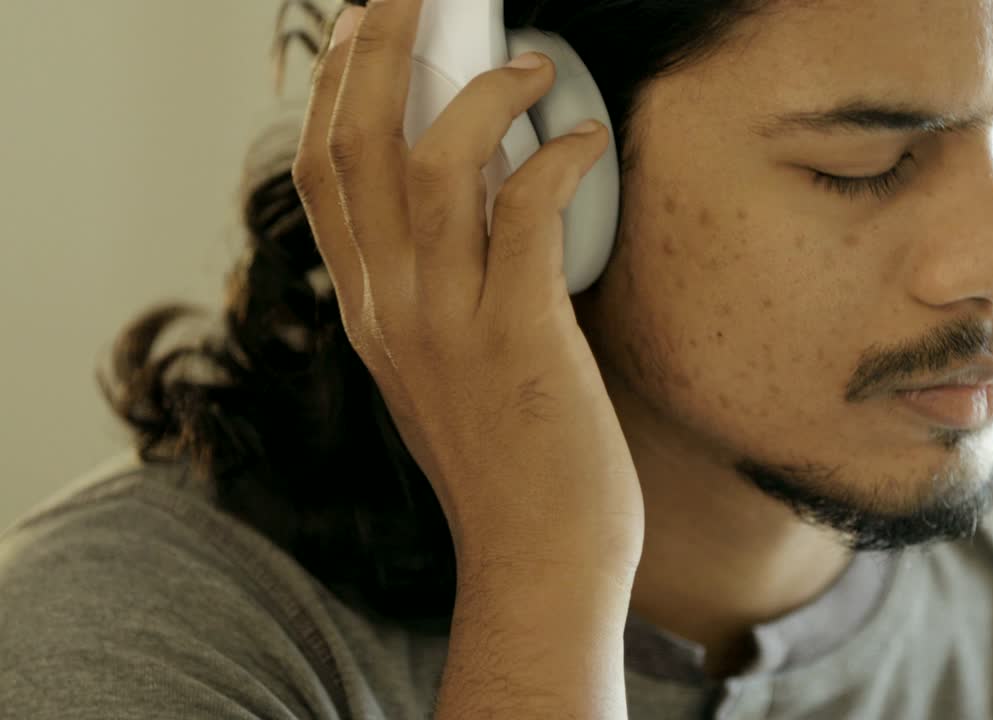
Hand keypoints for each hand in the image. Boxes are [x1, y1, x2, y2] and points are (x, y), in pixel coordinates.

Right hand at [292, 0, 643, 577]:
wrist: (538, 557)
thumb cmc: (510, 459)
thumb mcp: (443, 365)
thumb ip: (438, 284)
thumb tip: (480, 191)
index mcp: (368, 310)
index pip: (321, 172)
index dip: (335, 85)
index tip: (362, 29)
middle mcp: (389, 308)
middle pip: (355, 144)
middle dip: (380, 49)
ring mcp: (447, 323)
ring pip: (430, 165)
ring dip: (481, 92)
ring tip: (528, 60)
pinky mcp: (519, 338)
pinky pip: (526, 213)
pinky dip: (556, 158)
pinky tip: (586, 141)